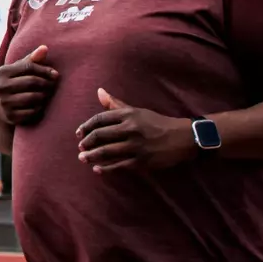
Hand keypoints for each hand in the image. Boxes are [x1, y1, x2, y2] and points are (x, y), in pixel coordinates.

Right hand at [0, 44, 58, 126]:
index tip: (55, 74)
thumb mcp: (18, 70)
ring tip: (48, 94)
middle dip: (46, 83)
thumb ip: (31, 59)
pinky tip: (41, 105)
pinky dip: (40, 108)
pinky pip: (33, 111)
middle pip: (32, 82)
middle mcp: (1, 87)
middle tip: (53, 85)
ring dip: (45, 96)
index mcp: (3, 72)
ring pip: (33, 97)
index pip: (28, 67)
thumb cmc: (14, 83)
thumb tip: (45, 48)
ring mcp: (5, 102)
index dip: (45, 70)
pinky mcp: (11, 116)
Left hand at [75, 88, 195, 173]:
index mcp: (128, 114)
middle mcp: (131, 128)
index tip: (79, 133)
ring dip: (92, 156)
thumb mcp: (137, 111)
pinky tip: (97, 169)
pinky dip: (106, 168)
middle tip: (80, 147)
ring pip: (107, 151)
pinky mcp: (142, 160)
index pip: (100, 119)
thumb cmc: (157, 122)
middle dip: (87, 142)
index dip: (86, 126)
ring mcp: (136, 145)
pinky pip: (120, 165)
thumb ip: (116, 104)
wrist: (183, 137)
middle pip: (101, 135)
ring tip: (83, 159)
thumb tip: (99, 92)